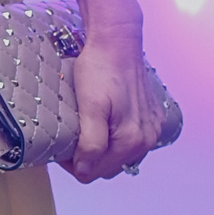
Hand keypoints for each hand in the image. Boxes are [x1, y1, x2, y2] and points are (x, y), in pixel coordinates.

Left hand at [68, 0, 168, 181]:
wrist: (118, 42)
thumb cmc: (100, 70)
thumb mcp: (90, 107)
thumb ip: (91, 143)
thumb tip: (85, 171)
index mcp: (132, 140)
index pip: (95, 172)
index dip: (74, 164)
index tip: (61, 146)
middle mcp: (147, 139)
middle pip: (108, 167)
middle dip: (87, 159)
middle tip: (69, 138)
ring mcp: (152, 129)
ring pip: (120, 156)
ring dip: (101, 151)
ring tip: (84, 131)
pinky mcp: (152, 118)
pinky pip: (131, 141)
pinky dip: (115, 139)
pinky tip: (103, 125)